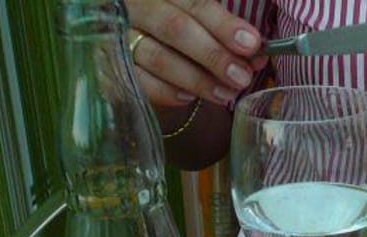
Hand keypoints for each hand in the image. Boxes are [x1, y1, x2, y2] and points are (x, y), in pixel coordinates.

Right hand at [126, 0, 267, 109]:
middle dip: (213, 55)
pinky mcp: (110, 66)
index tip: (252, 43)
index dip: (224, 24)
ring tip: (226, 93)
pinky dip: (169, 92)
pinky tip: (190, 97)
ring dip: (198, 79)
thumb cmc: (174, 31)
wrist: (135, 46)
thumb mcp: (198, 22)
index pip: (195, 2)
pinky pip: (142, 83)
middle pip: (175, 28)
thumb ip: (225, 33)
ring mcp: (118, 35)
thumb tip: (257, 55)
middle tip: (242, 76)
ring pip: (159, 58)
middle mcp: (135, 6)